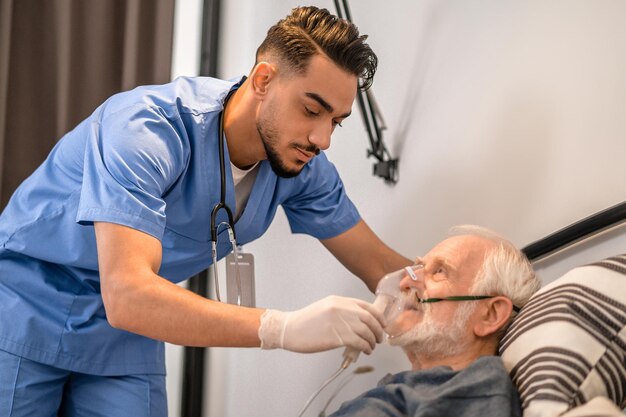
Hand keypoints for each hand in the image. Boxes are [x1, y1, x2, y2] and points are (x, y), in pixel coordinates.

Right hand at [258, 295, 384, 353]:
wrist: (289, 329)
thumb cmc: (305, 322)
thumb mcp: (325, 308)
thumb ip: (343, 311)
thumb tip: (360, 321)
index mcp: (339, 300)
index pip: (366, 306)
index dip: (378, 316)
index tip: (382, 325)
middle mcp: (341, 308)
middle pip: (370, 319)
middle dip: (378, 330)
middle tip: (379, 338)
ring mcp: (339, 322)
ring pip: (366, 331)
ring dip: (372, 341)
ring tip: (371, 347)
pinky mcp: (336, 336)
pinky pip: (359, 342)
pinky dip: (366, 347)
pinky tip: (365, 351)